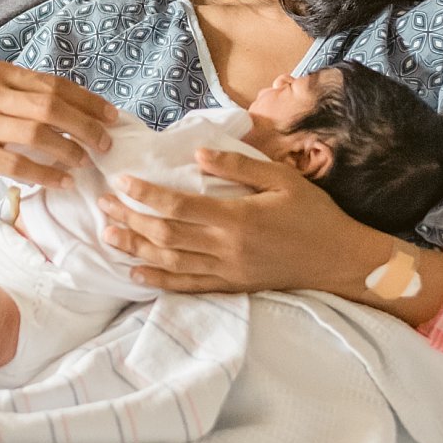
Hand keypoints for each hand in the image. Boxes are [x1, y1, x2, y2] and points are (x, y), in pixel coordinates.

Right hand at [0, 61, 117, 186]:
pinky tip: (62, 182)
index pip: (53, 84)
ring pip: (38, 134)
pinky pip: (16, 163)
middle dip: (86, 126)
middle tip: (106, 144)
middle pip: (51, 107)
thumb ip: (16, 92)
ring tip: (85, 164)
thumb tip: (65, 105)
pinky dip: (45, 174)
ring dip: (69, 151)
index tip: (111, 116)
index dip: (87, 101)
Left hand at [98, 149, 386, 293]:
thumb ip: (239, 167)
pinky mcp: (232, 287)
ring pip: (170, 263)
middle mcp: (226, 248)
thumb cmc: (314, 215)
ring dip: (135, 250)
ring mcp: (227, 272)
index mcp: (237, 219)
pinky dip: (159, 281)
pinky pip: (188, 286)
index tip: (122, 182)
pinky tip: (136, 274)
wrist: (340, 261)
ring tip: (108, 235)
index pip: (178, 206)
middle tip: (103, 206)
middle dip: (130, 221)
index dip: (145, 195)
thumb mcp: (282, 180)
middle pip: (165, 236)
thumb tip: (200, 155)